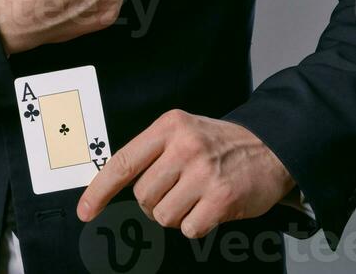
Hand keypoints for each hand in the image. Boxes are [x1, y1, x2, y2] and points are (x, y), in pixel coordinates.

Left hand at [76, 109, 295, 238]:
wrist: (269, 147)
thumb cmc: (219, 143)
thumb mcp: (182, 132)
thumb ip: (152, 152)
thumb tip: (113, 183)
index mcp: (168, 126)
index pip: (123, 161)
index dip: (99, 189)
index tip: (85, 210)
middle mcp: (183, 146)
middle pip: (142, 196)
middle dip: (154, 202)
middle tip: (178, 190)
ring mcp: (203, 172)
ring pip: (163, 216)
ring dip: (176, 214)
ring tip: (196, 196)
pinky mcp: (221, 197)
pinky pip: (189, 229)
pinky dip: (197, 224)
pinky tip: (211, 206)